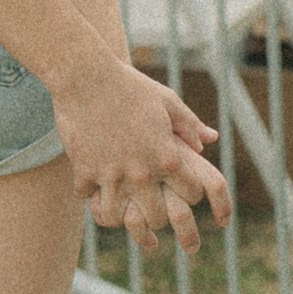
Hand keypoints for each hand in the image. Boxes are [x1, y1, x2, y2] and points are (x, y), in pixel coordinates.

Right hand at [51, 59, 232, 249]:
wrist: (85, 75)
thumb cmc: (129, 85)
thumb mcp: (166, 100)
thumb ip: (189, 124)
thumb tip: (208, 140)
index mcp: (167, 157)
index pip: (191, 194)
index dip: (190, 192)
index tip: (181, 187)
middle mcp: (141, 173)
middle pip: (156, 217)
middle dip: (157, 214)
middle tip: (150, 206)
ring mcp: (111, 175)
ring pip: (117, 217)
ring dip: (119, 213)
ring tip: (119, 206)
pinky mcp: (84, 170)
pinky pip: (86, 198)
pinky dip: (89, 195)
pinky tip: (91, 186)